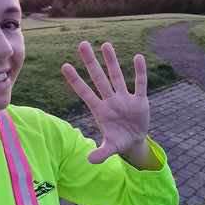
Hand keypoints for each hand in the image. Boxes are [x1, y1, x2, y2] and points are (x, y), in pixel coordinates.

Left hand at [61, 41, 149, 163]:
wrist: (135, 141)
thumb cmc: (118, 141)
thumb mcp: (110, 148)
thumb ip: (101, 153)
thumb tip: (90, 161)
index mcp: (100, 110)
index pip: (84, 92)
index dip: (75, 80)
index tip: (64, 66)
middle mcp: (110, 100)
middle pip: (99, 78)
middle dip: (91, 62)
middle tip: (82, 44)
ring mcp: (124, 99)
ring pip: (116, 76)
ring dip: (112, 61)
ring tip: (105, 44)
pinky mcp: (140, 101)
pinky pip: (139, 84)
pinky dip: (139, 73)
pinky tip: (137, 58)